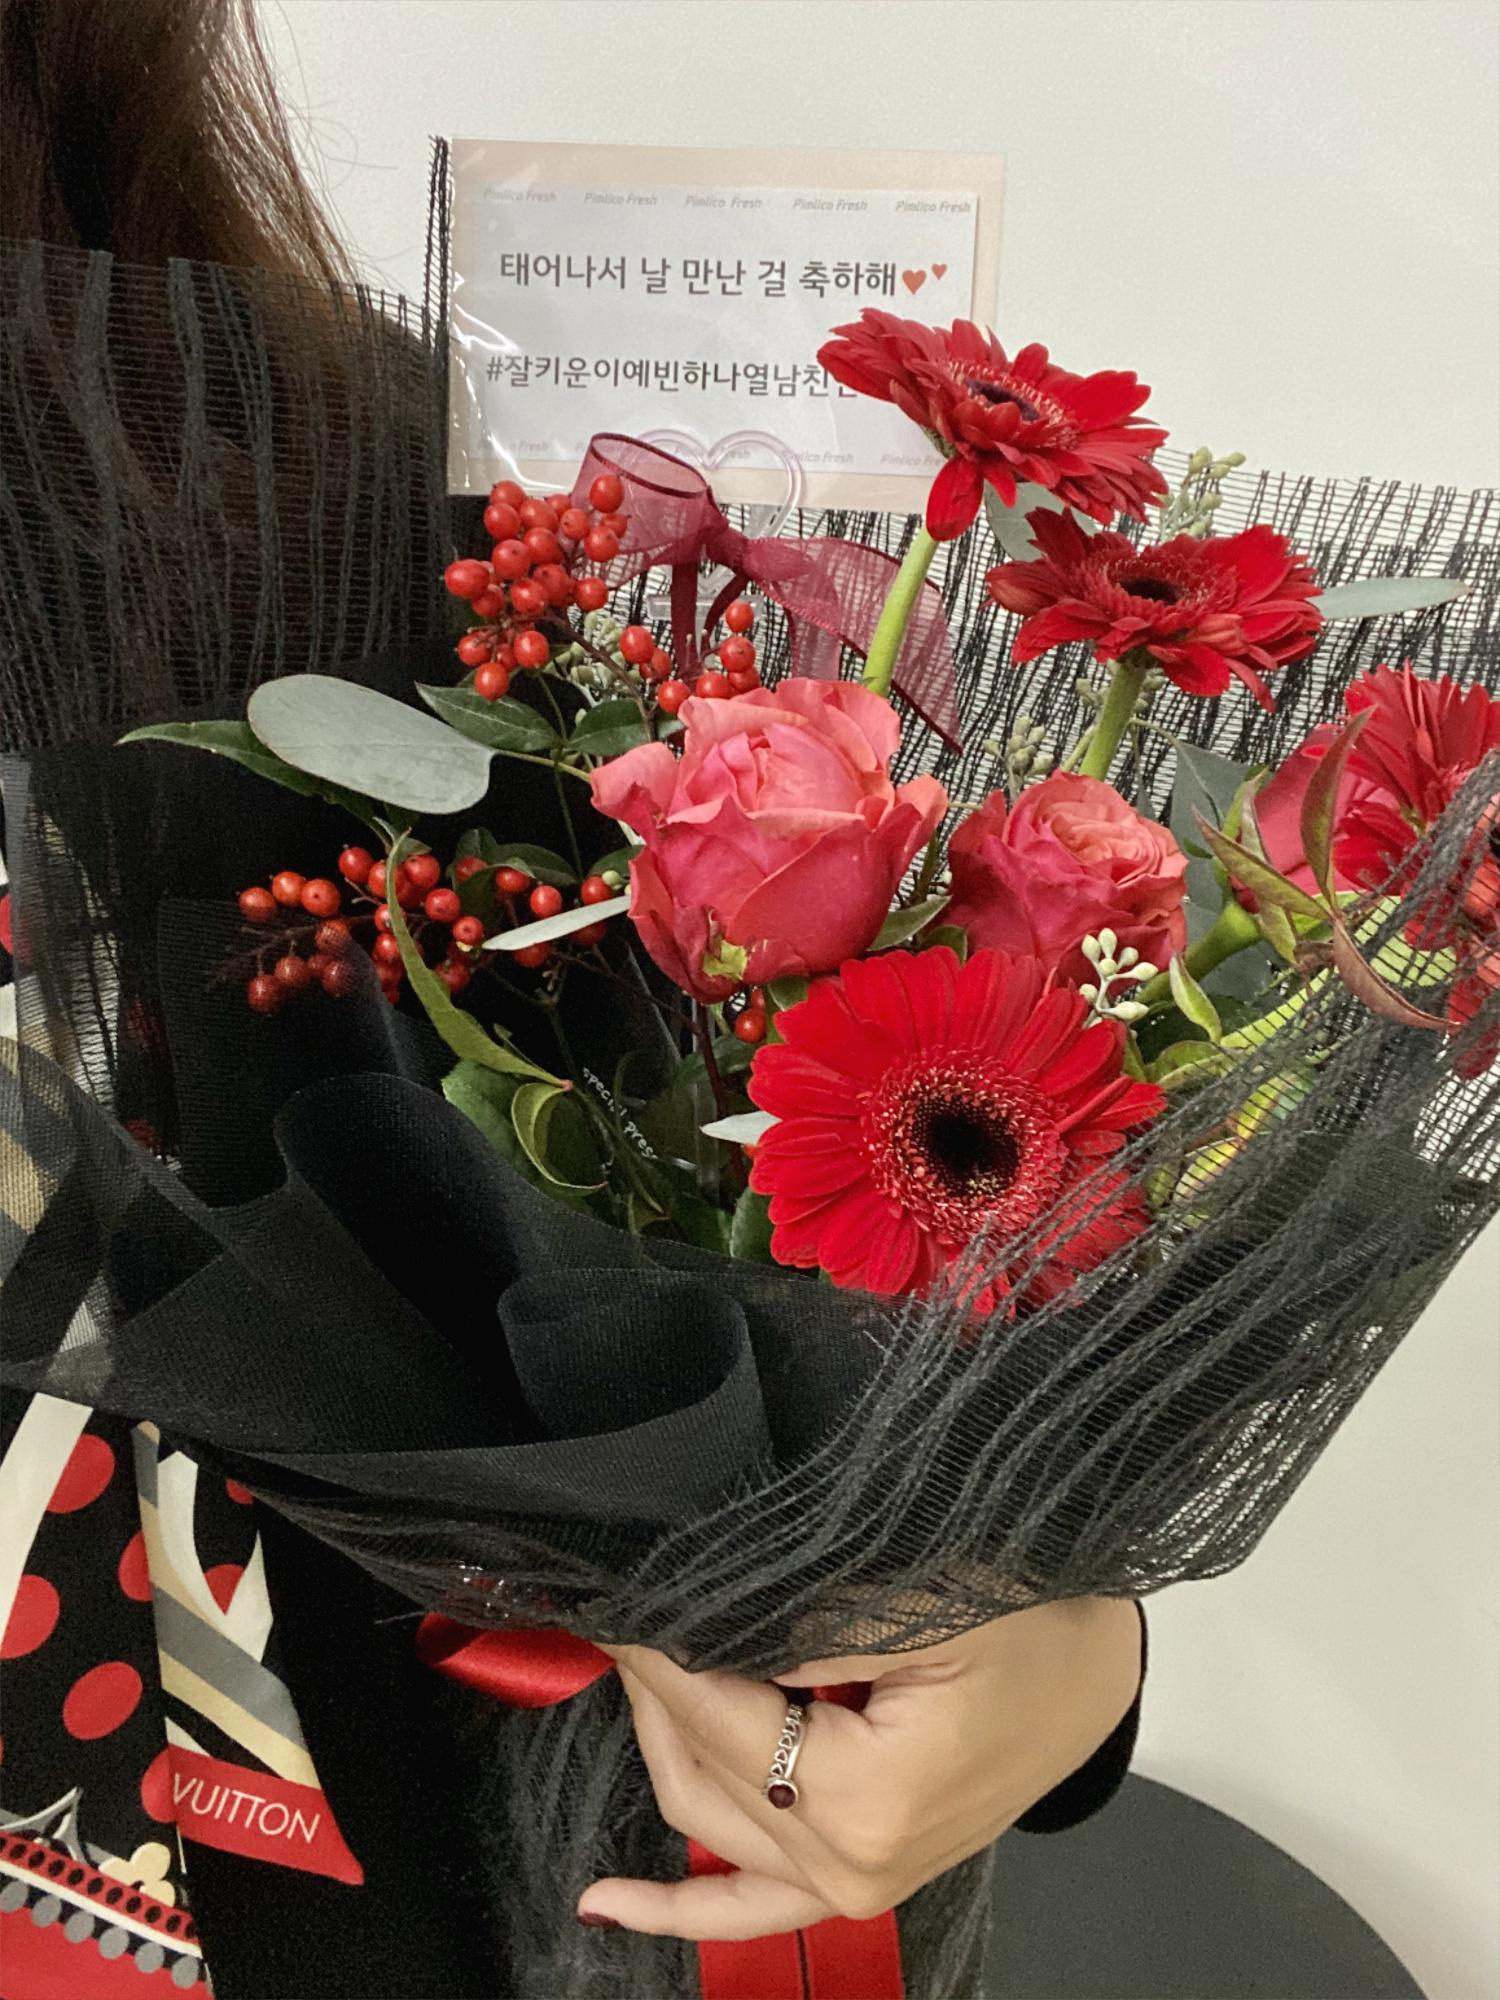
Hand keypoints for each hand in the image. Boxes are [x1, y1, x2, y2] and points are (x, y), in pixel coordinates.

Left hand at [579, 1595, 1141, 1939]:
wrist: (1095, 1662)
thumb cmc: (1035, 1621)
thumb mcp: (922, 1598)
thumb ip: (801, 1620)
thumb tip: (689, 1618)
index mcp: (869, 1799)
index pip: (712, 1714)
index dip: (655, 1648)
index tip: (613, 1589)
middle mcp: (855, 1863)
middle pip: (699, 1771)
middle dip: (652, 1686)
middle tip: (624, 1600)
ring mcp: (856, 1882)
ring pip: (708, 1818)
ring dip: (660, 1743)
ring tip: (624, 1664)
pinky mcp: (860, 1876)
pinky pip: (748, 1907)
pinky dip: (677, 1906)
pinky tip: (606, 1904)